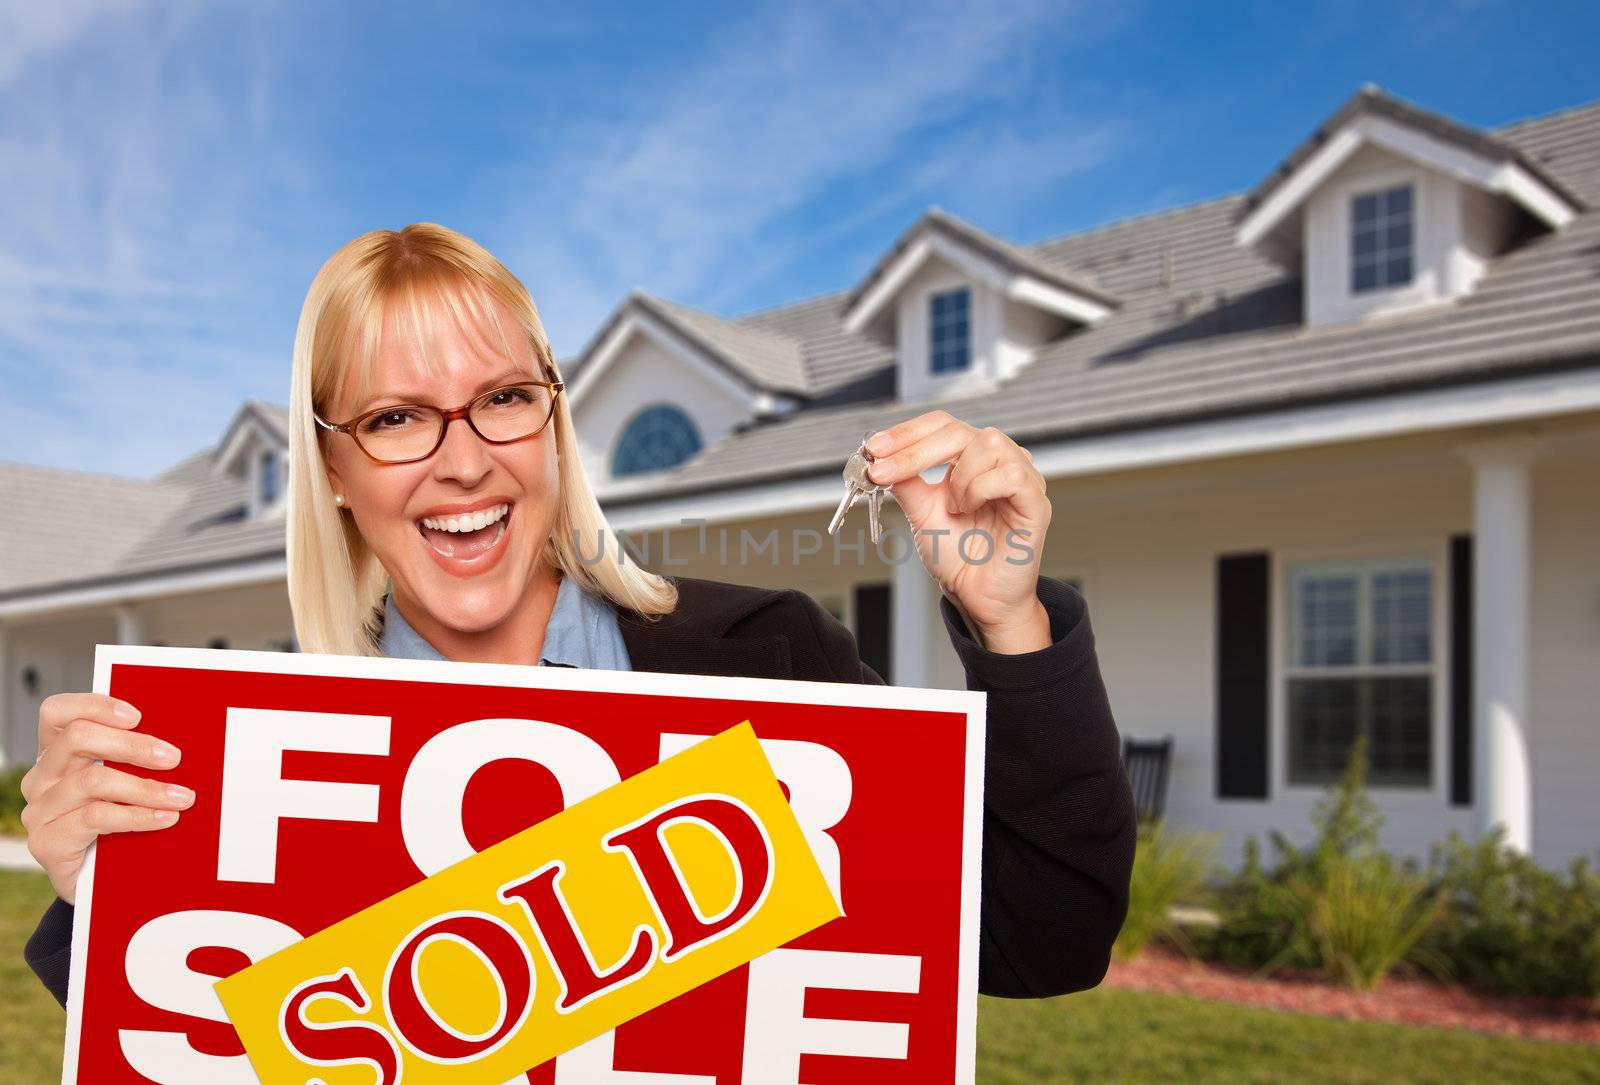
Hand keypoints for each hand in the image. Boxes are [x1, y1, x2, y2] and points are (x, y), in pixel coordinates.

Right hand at [20, 693, 191, 902]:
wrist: (101, 883)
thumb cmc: (120, 821)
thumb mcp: (125, 783)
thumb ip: (136, 758)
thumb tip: (177, 739)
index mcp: (57, 752)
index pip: (58, 712)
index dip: (94, 705)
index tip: (138, 715)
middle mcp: (41, 777)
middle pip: (78, 739)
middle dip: (132, 745)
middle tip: (174, 757)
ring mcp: (40, 810)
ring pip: (92, 781)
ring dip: (145, 787)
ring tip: (183, 797)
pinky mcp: (46, 842)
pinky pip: (95, 818)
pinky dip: (137, 816)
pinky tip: (164, 818)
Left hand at [864, 411, 1051, 653]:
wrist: (976, 595)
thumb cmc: (957, 554)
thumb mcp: (920, 513)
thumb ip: (906, 482)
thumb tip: (880, 455)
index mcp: (971, 458)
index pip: (942, 426)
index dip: (907, 432)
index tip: (874, 448)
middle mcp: (998, 460)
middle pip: (959, 430)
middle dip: (915, 450)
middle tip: (885, 471)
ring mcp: (1021, 477)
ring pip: (989, 443)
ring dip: (958, 477)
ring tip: (954, 507)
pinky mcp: (1036, 500)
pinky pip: (1011, 474)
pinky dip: (981, 489)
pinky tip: (970, 509)